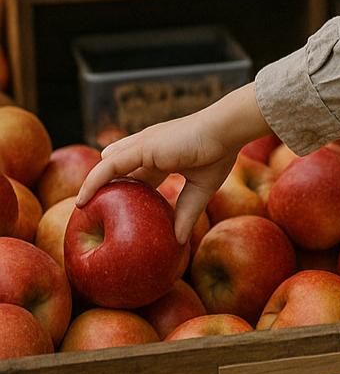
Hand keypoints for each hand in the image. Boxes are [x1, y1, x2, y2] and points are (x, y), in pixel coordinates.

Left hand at [75, 84, 272, 243]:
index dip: (126, 188)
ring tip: (80, 208)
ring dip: (94, 186)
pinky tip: (81, 202)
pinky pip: (107, 168)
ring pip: (107, 167)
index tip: (117, 209)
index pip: (137, 171)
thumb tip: (179, 242)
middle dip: (105, 185)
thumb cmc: (219, 153)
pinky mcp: (138, 148)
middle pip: (116, 166)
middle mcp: (147, 147)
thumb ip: (188, 212)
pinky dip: (92, 184)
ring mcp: (140, 146)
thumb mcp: (201, 188)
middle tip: (91, 211)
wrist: (225, 131)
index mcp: (162, 154)